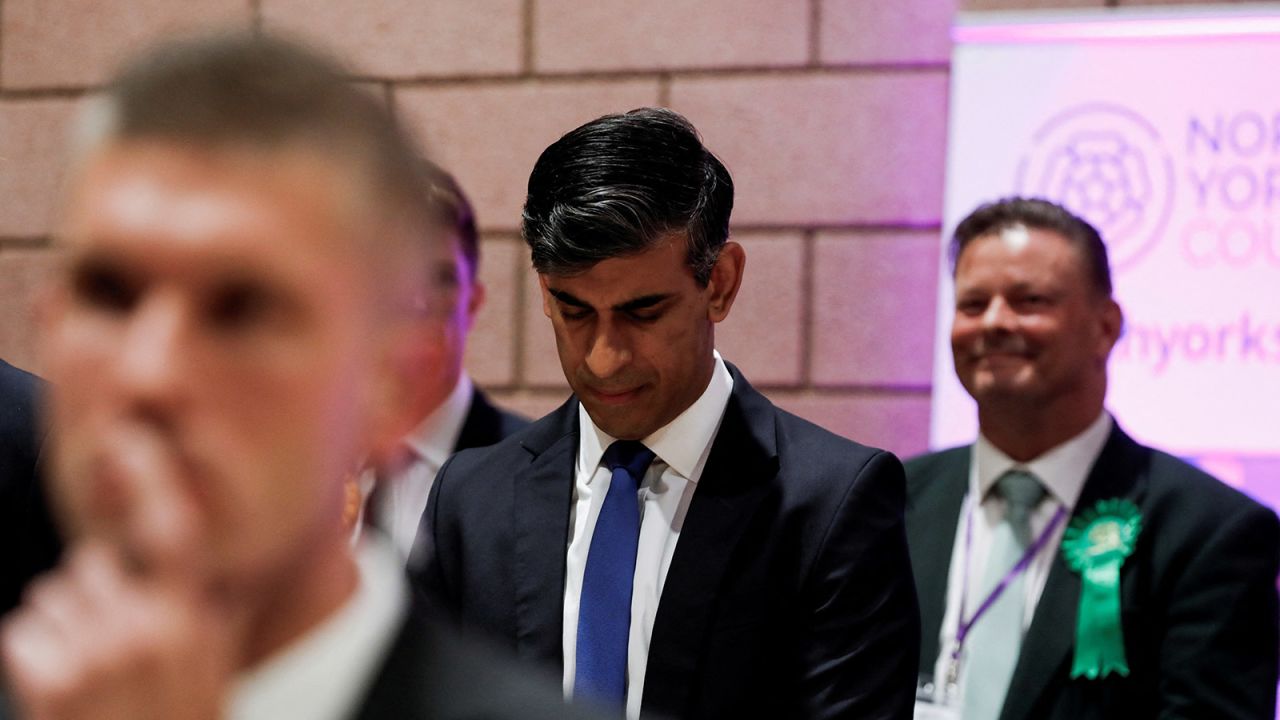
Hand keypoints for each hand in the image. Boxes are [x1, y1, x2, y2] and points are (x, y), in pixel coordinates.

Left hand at [1, 428, 239, 719]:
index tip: (129, 441)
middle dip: (92, 599)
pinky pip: (22, 633)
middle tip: (111, 650)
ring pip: (50, 599)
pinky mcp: (52, 680)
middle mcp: (147, 628)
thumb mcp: (210, 667)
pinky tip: (58, 693)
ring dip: (59, 630)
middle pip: (91, 568)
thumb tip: (195, 571)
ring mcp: (98, 654)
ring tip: (88, 677)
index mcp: (190, 621)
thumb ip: (201, 614)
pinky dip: (30, 659)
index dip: (151, 480)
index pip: (174, 534)